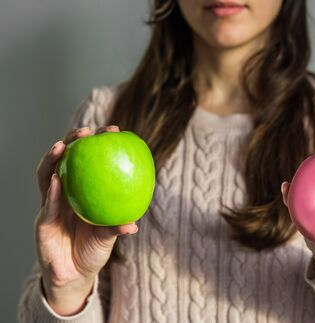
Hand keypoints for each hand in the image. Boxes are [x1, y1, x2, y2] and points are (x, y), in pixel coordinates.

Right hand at [35, 125, 138, 314]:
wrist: (75, 275)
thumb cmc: (93, 249)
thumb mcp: (109, 237)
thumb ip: (117, 227)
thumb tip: (134, 224)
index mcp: (82, 192)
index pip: (88, 162)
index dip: (97, 145)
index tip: (113, 131)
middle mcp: (65, 193)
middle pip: (65, 161)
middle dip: (73, 141)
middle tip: (87, 131)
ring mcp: (52, 205)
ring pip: (48, 176)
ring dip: (53, 159)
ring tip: (62, 145)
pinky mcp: (43, 221)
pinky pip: (48, 205)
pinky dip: (52, 192)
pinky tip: (57, 180)